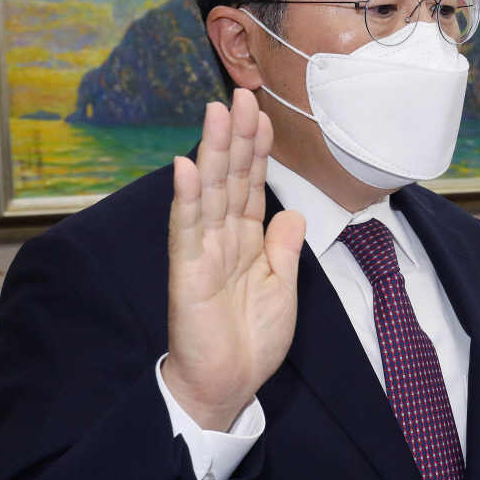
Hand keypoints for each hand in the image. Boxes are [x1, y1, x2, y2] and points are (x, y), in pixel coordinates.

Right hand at [163, 88, 305, 431]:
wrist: (228, 385)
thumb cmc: (251, 341)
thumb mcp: (283, 287)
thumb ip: (284, 248)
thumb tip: (293, 213)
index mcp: (247, 240)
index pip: (253, 185)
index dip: (258, 150)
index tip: (263, 113)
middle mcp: (223, 238)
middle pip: (231, 177)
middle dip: (237, 136)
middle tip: (241, 94)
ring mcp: (203, 251)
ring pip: (210, 192)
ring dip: (214, 151)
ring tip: (218, 112)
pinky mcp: (187, 272)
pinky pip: (187, 229)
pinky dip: (187, 198)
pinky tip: (187, 167)